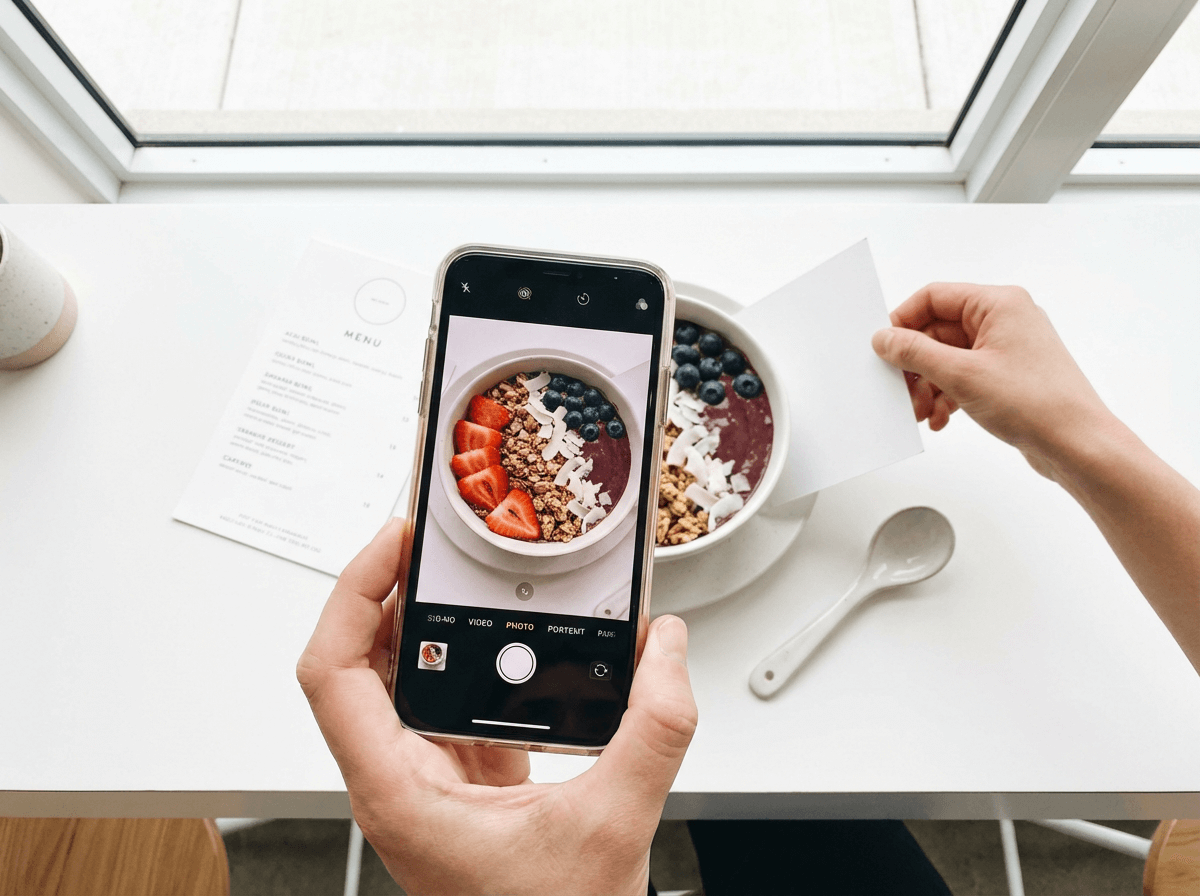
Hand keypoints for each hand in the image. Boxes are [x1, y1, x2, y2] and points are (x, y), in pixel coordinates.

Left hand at [297, 518, 697, 895]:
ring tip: (449, 571)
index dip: (353, 594)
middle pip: (356, 662)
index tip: (393, 546)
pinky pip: (443, 697)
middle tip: (423, 542)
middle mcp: (398, 779)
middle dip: (385, 590)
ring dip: (418, 619)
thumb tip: (667, 651)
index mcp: (401, 789)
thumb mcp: (615, 824)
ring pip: (395, 678)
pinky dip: (463, 655)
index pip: (332, 672)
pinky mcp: (457, 777)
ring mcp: (425, 778)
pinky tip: (496, 633)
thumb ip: (654, 730)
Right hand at [872, 282, 1113, 478]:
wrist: (1077, 445)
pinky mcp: (1007, 376)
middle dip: (916, 364)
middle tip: (900, 389)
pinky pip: (963, 377)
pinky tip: (940, 418)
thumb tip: (885, 338)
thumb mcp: (961, 375)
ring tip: (920, 411)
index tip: (883, 348)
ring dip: (928, 385)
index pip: (934, 297)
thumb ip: (915, 353)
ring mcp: (1007, 349)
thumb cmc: (1037, 404)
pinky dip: (946, 396)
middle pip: (938, 331)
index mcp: (999, 304)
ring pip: (948, 358)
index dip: (903, 321)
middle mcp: (1005, 320)